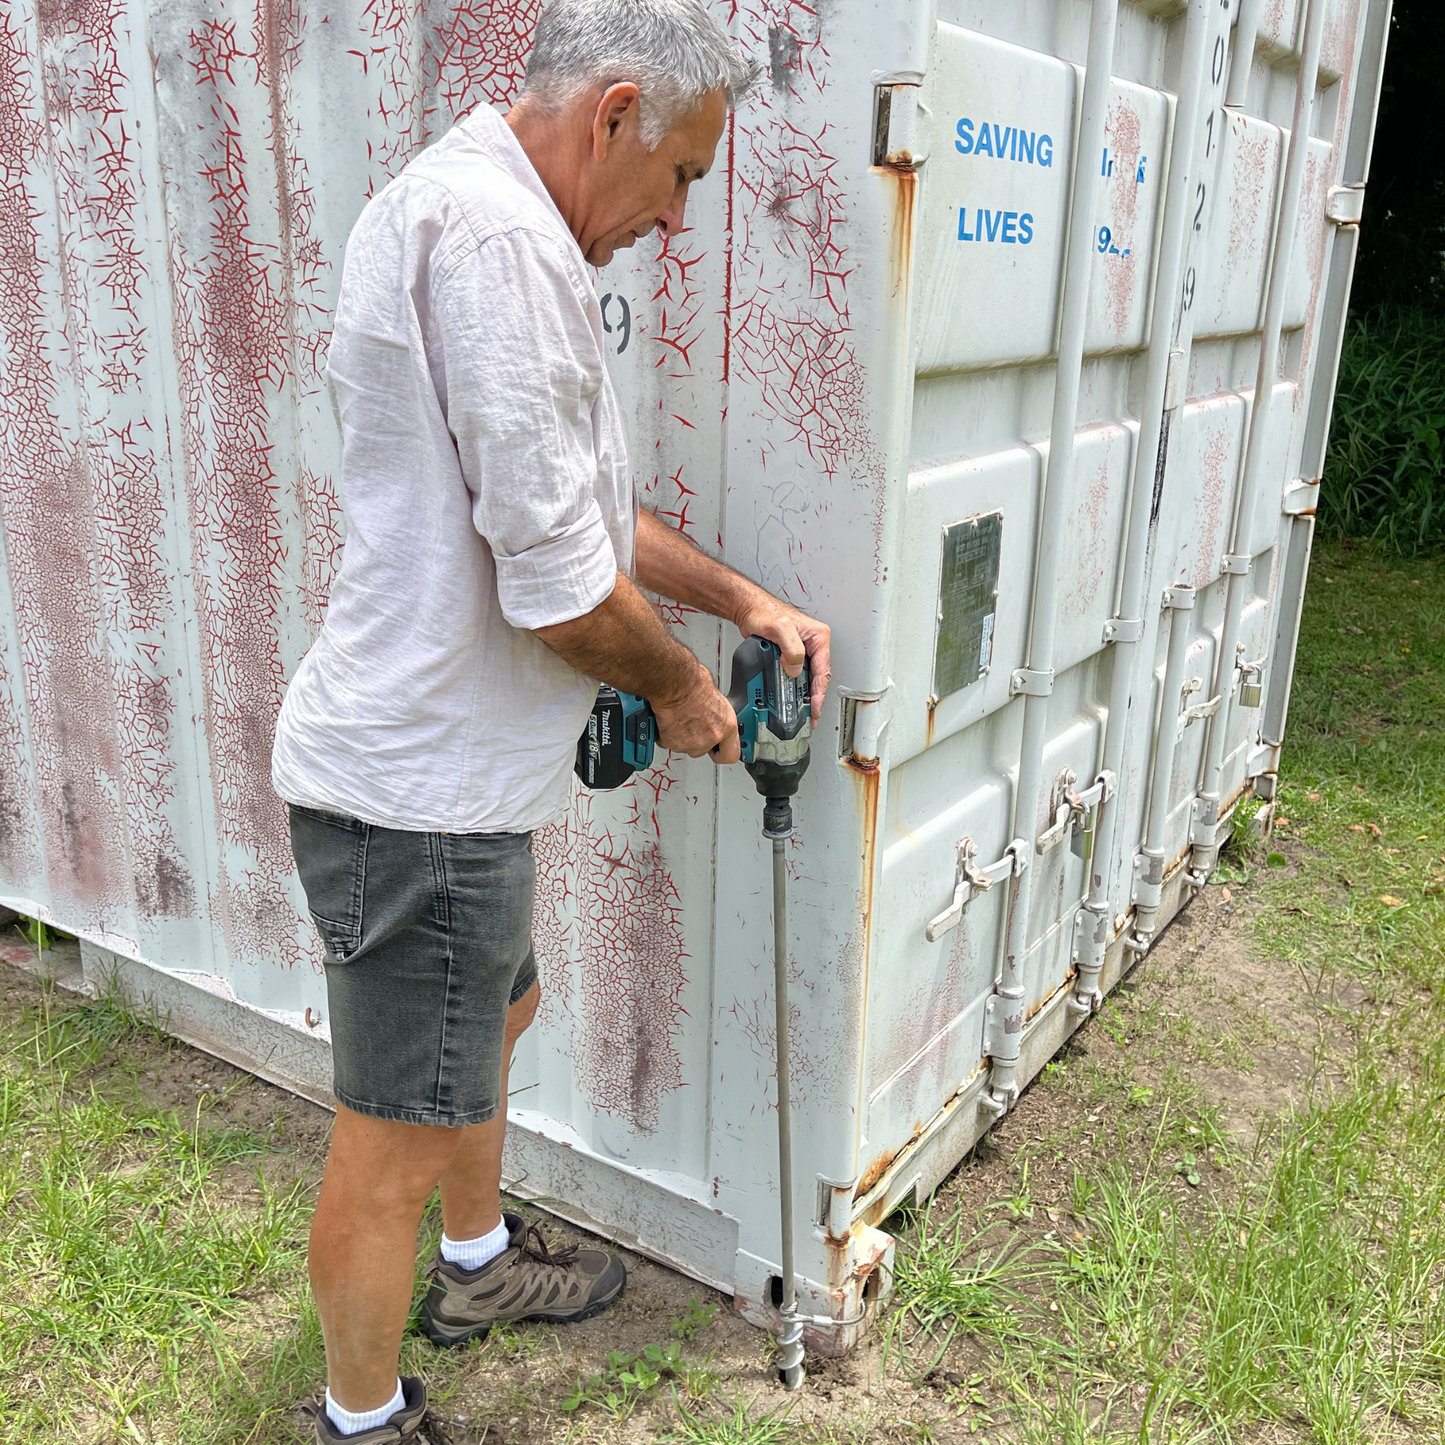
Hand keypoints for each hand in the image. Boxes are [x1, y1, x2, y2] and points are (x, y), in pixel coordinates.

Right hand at [653, 661, 740, 762]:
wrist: (675, 683)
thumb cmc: (694, 684)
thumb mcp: (717, 698)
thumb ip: (718, 715)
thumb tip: (714, 715)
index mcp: (727, 726)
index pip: (731, 754)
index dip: (722, 753)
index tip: (718, 751)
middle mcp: (711, 737)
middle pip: (704, 749)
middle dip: (697, 740)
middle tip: (691, 724)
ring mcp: (691, 742)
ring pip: (686, 747)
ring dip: (681, 737)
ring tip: (679, 718)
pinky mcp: (673, 742)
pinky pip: (668, 742)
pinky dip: (666, 734)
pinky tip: (669, 720)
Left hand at [734, 596, 831, 719]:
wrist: (749, 610)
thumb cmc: (764, 612)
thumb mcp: (781, 628)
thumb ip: (792, 649)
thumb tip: (795, 669)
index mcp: (818, 636)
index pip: (823, 669)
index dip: (819, 691)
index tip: (815, 706)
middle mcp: (813, 644)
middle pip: (817, 677)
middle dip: (814, 697)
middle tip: (810, 715)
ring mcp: (802, 651)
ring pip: (807, 678)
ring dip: (804, 695)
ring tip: (803, 711)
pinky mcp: (790, 656)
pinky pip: (795, 676)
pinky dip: (794, 688)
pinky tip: (791, 698)